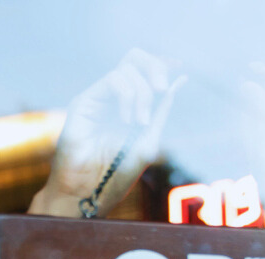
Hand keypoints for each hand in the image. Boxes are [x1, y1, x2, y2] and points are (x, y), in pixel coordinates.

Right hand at [31, 49, 184, 217]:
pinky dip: (127, 96)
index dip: (161, 64)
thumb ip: (160, 112)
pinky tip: (127, 120)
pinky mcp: (84, 102)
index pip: (145, 71)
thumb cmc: (116, 176)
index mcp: (129, 108)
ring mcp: (98, 100)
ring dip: (141, 94)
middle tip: (161, 88)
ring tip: (138, 122)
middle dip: (155, 68)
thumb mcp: (148, 141)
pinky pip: (113, 79)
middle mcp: (112, 100)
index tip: (179, 68)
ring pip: (127, 69)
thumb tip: (179, 80)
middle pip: (135, 58)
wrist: (90, 194)